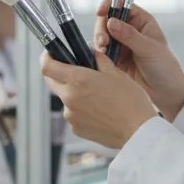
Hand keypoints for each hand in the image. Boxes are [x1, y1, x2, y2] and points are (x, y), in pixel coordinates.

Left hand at [41, 49, 158, 148]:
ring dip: (74, 93)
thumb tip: (91, 53)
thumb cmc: (131, 102)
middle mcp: (70, 98)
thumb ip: (99, 60)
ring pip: (65, 98)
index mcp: (78, 80)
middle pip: (52, 82)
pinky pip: (73, 114)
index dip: (46, 58)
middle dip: (59, 74)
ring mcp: (71, 116)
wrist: (138, 131)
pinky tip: (99, 110)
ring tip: (97, 96)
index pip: (47, 66)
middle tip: (75, 71)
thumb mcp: (116, 73)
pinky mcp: (76, 129)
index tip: (51, 54)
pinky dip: (81, 110)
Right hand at [93, 0, 183, 119]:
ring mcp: (121, 45)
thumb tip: (111, 22)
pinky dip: (99, 54)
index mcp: (142, 21)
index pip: (122, 5)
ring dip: (100, 42)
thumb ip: (130, 35)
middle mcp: (130, 30)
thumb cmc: (165, 67)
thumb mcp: (149, 49)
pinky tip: (102, 59)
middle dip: (102, 29)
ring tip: (103, 52)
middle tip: (104, 42)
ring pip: (102, 36)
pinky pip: (101, 52)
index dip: (109, 5)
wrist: (166, 92)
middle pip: (107, 20)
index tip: (100, 12)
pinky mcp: (115, 59)